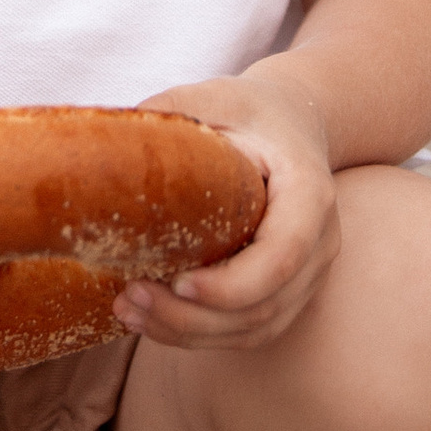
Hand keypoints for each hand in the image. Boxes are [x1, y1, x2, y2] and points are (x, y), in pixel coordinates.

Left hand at [113, 69, 338, 353]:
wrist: (294, 124)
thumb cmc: (251, 111)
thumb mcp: (214, 97)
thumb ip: (170, 112)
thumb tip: (110, 142)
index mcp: (309, 192)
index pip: (282, 255)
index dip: (231, 284)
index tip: (176, 282)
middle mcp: (320, 242)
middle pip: (265, 304)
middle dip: (194, 315)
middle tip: (130, 296)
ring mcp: (309, 274)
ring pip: (255, 327)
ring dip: (189, 330)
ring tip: (128, 308)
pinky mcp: (287, 292)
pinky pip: (248, 330)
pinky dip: (199, 334)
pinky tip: (149, 318)